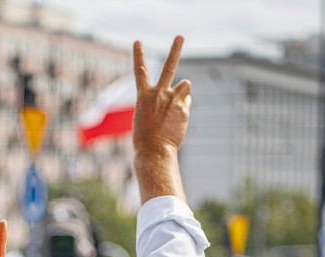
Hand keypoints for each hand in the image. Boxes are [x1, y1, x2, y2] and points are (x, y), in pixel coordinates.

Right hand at [132, 36, 190, 155]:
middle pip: (169, 67)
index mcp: (143, 96)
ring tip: (174, 105)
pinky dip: (182, 108)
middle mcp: (159, 94)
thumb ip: (160, 100)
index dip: (138, 55)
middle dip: (175, 50)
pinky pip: (186, 101)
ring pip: (185, 85)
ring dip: (182, 91)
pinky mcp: (184, 108)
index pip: (139, 71)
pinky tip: (175, 120)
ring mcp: (173, 100)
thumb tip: (181, 93)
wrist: (154, 151)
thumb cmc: (145, 136)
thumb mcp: (145, 115)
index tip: (137, 42)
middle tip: (180, 36)